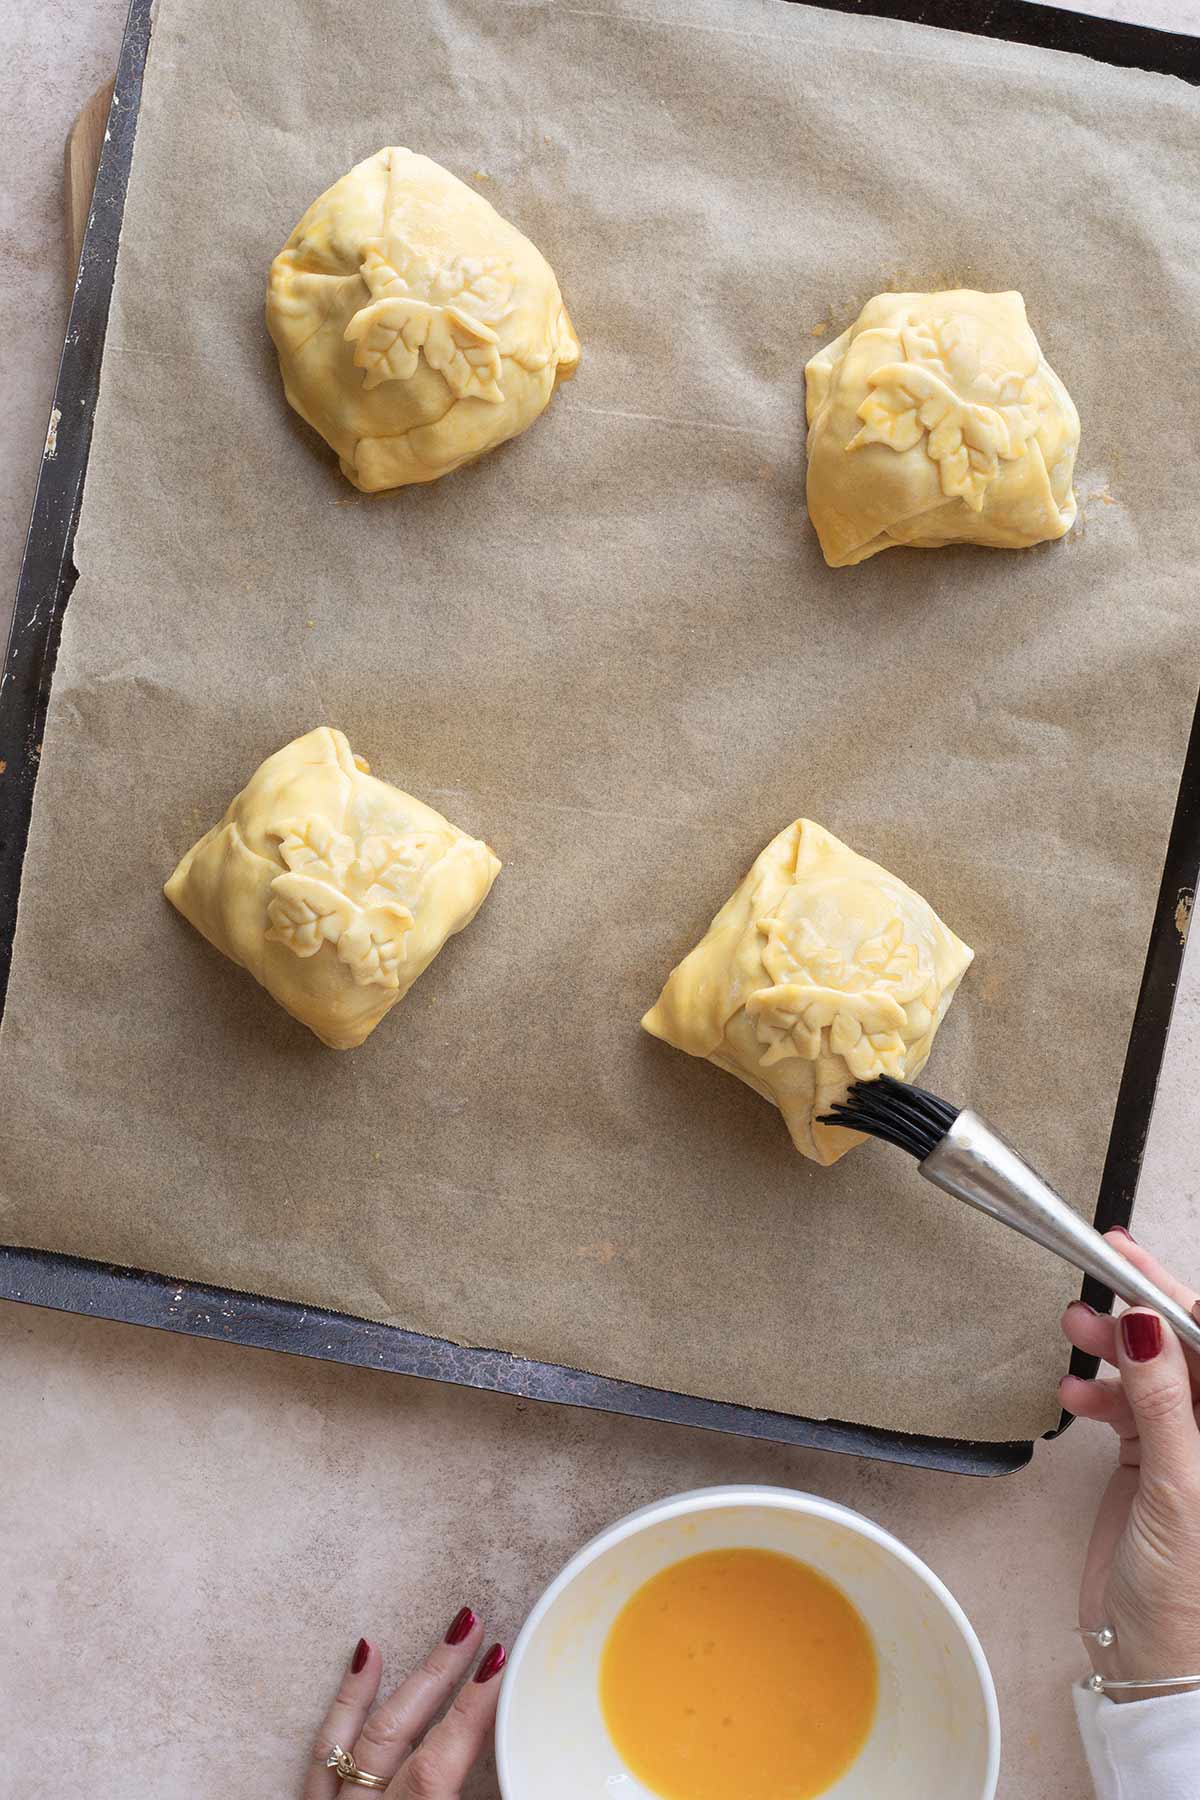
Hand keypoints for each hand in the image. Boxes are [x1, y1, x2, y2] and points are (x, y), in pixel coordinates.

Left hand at [303, 1609, 503, 1796]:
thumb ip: (489, 1797)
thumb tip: (517, 1766)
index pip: (436, 1762)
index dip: (471, 1710)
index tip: (499, 1662)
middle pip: (397, 1731)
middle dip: (440, 1674)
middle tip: (474, 1629)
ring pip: (362, 1731)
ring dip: (405, 1679)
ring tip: (444, 1635)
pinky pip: (324, 1748)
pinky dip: (347, 1701)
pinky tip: (364, 1657)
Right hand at [1061, 1230, 1199, 1698]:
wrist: (1157, 1667)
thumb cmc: (1190, 1598)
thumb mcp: (1178, 1488)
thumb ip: (1164, 1403)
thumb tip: (1148, 1324)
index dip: (1176, 1298)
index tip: (1130, 1260)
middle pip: (1187, 1351)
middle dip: (1143, 1313)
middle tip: (1097, 1278)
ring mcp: (1189, 1448)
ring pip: (1153, 1372)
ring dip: (1113, 1349)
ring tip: (1074, 1329)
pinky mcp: (1152, 1464)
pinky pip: (1127, 1406)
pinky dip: (1098, 1393)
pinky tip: (1074, 1395)